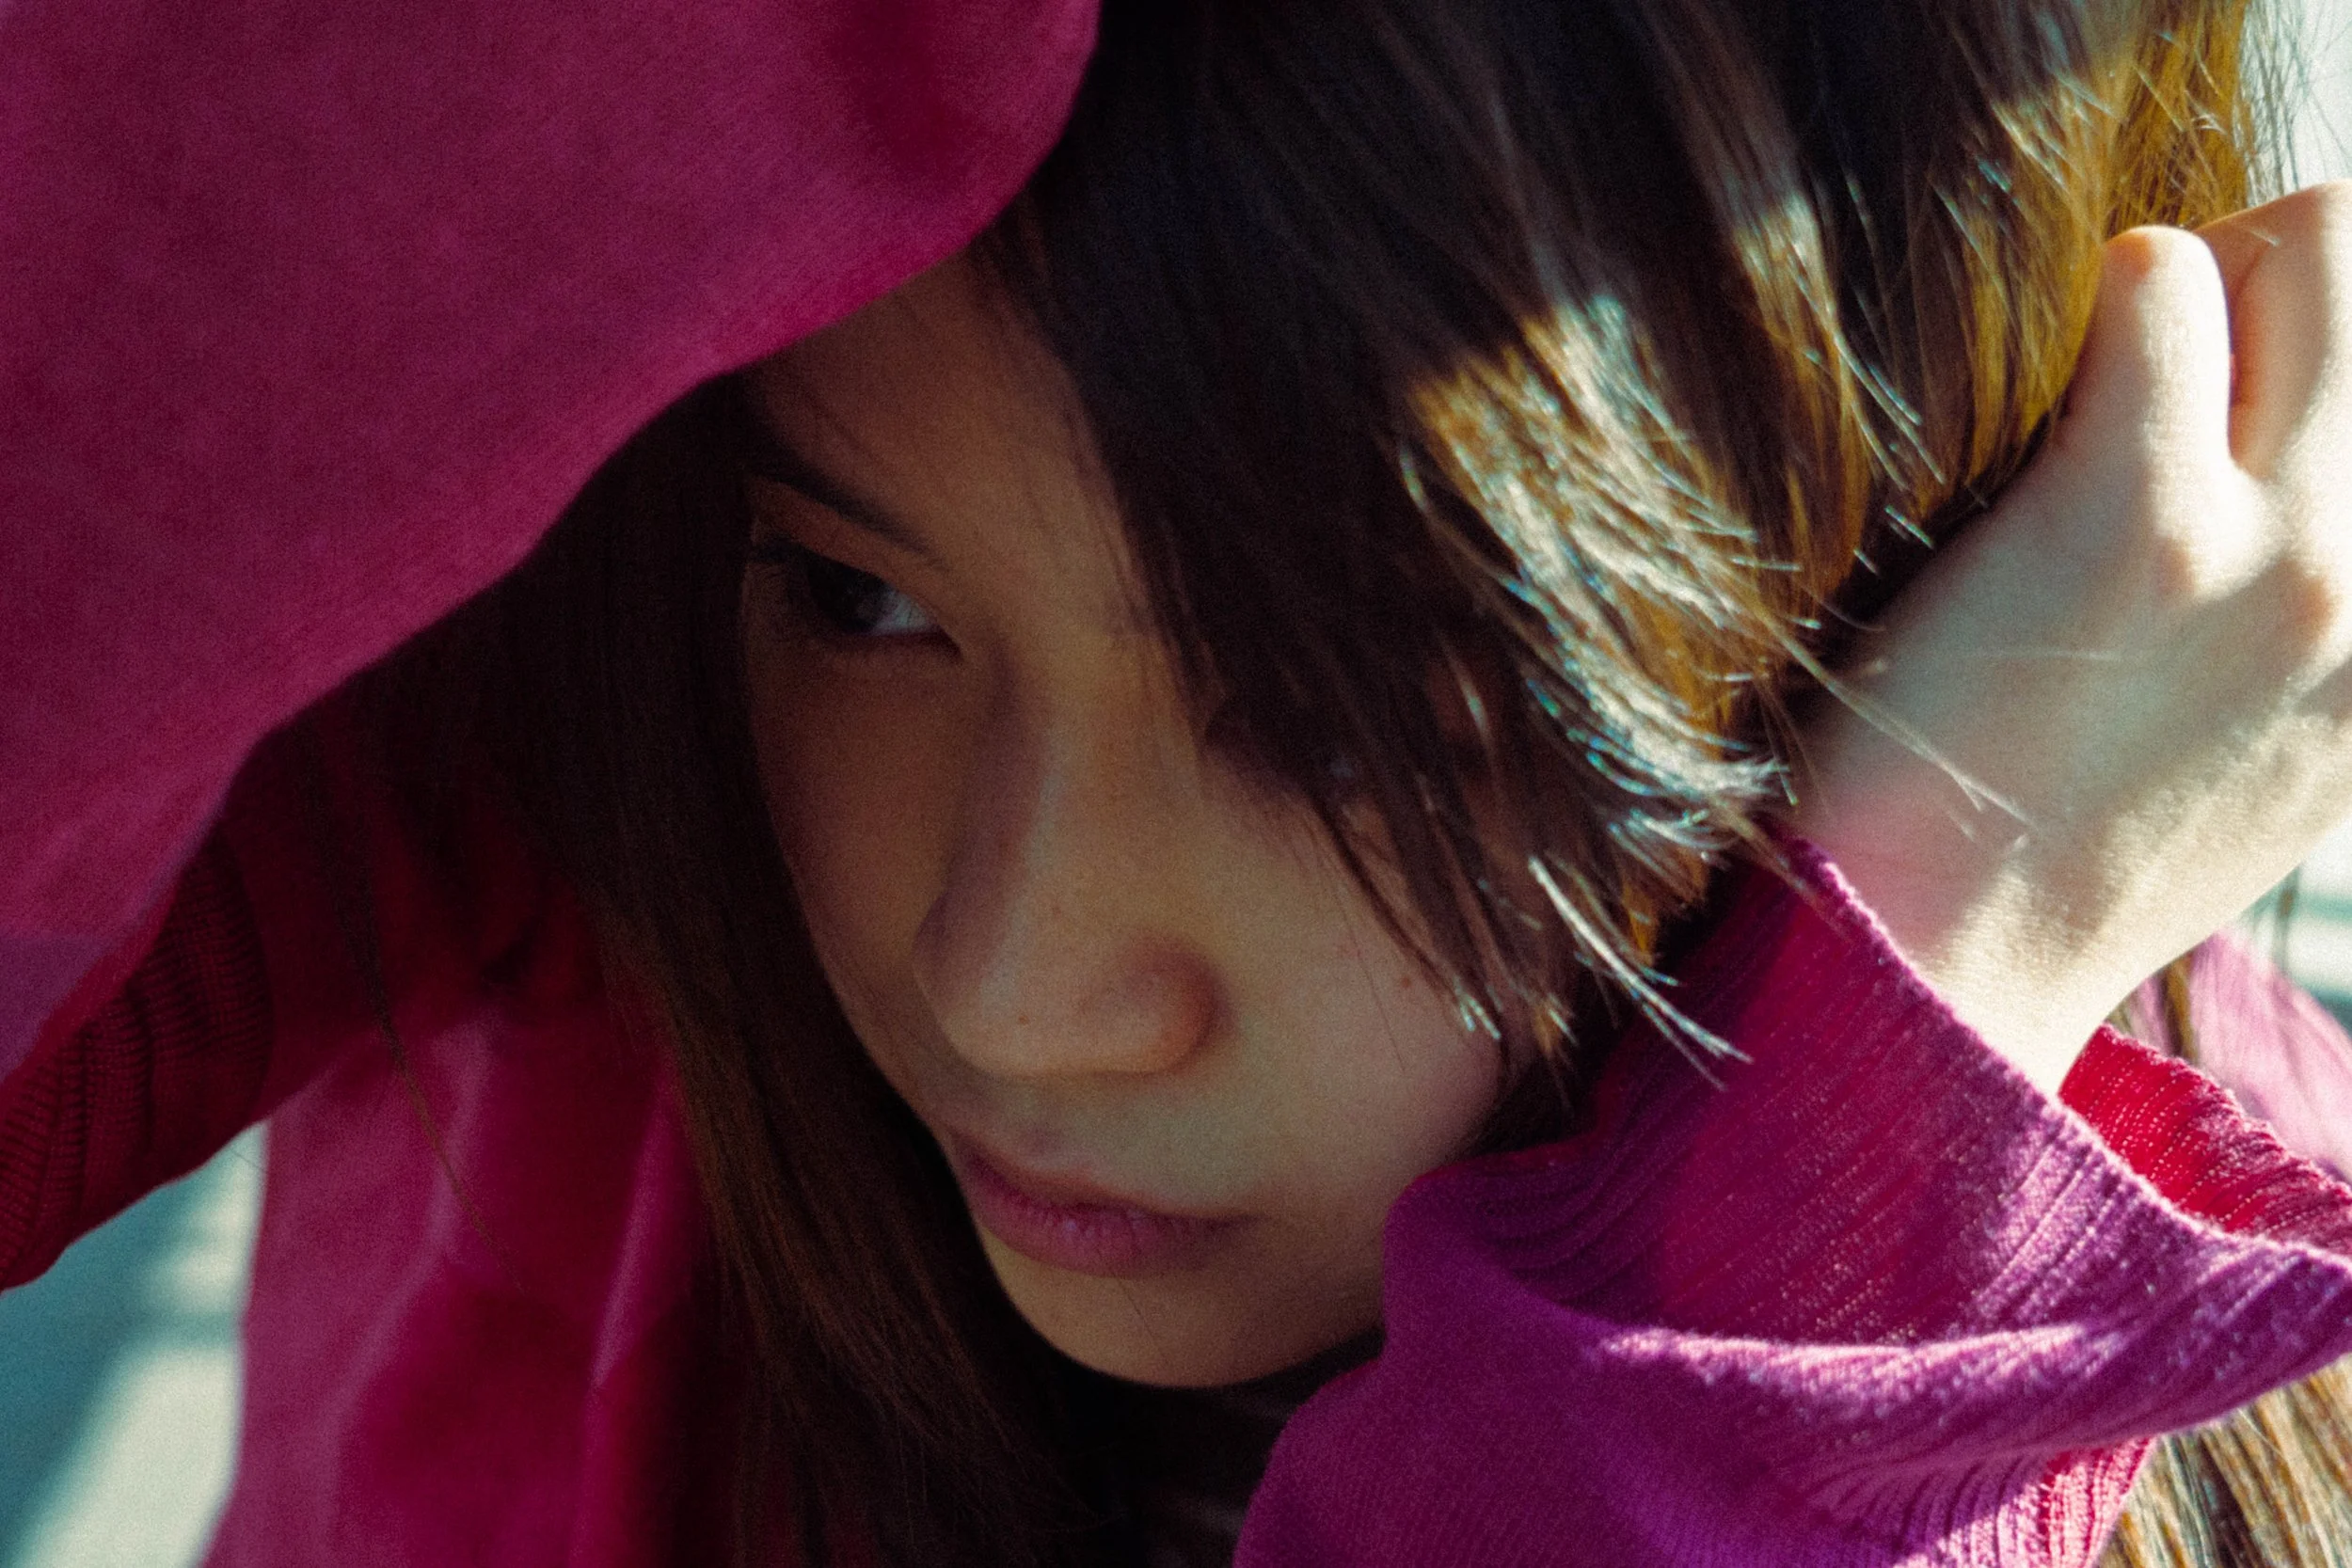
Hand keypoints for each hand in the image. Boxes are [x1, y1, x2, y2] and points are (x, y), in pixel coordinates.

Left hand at [1791, 183, 2351, 1094]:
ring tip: (2099, 381)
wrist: (1946, 961)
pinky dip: (2099, 294)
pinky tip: (2038, 395)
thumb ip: (2336, 617)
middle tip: (2159, 354)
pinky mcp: (2134, 520)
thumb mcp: (2285, 750)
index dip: (2330, 334)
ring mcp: (2282, 549)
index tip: (2245, 383)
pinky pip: (2161, 279)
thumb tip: (2313, 470)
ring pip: (2313, 242)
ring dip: (2193, 269)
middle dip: (2276, 265)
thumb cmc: (2072, 844)